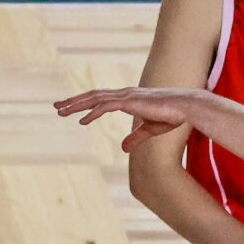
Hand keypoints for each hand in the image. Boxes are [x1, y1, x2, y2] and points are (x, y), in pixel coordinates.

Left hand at [55, 86, 204, 147]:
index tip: (70, 110)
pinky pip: (106, 106)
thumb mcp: (150, 130)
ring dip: (77, 105)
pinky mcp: (131, 102)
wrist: (187, 108)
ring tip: (61, 111)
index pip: (100, 99)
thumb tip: (122, 148)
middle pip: (93, 96)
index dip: (84, 103)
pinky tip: (82, 121)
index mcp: (128, 99)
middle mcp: (124, 94)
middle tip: (56, 107)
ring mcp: (127, 96)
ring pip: (95, 99)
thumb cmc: (172, 116)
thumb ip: (135, 137)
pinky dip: (92, 113)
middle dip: (73, 101)